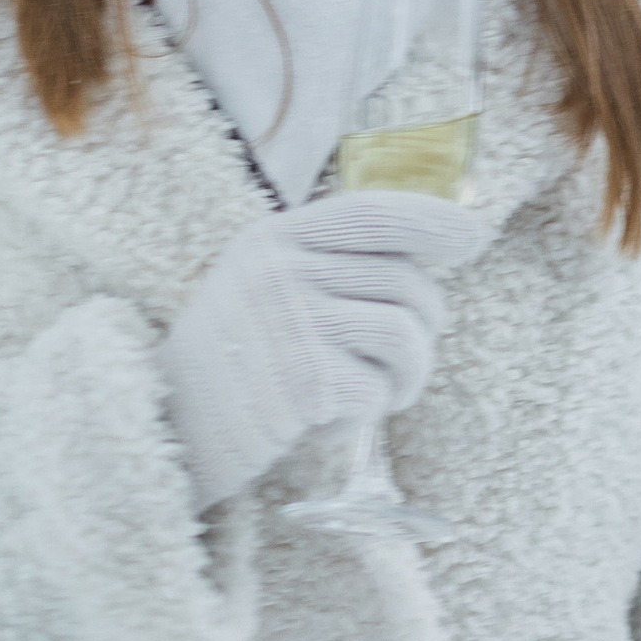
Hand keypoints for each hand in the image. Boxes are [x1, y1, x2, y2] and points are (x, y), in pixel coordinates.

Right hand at [155, 191, 493, 509]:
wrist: (166, 427)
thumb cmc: (231, 361)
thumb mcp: (262, 286)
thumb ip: (324, 263)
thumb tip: (424, 257)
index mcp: (275, 238)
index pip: (374, 212)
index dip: (434, 220)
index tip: (474, 235)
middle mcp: (282, 269)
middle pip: (407, 283)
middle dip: (426, 325)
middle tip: (402, 360)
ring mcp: (292, 322)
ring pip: (407, 337)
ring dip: (409, 375)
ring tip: (379, 393)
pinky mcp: (304, 380)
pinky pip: (378, 393)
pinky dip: (365, 415)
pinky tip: (324, 419)